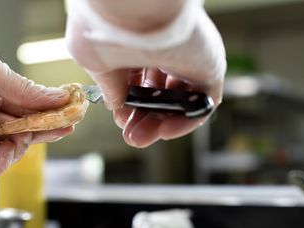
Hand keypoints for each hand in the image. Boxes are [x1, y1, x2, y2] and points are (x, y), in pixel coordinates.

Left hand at [0, 2, 69, 180]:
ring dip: (20, 148)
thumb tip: (60, 98)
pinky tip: (8, 149)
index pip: (27, 113)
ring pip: (4, 154)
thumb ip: (25, 91)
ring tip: (25, 134)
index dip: (49, 116)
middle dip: (43, 133)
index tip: (70, 116)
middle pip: (21, 134)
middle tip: (64, 129)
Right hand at [66, 0, 225, 147]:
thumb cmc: (107, 27)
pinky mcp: (208, 66)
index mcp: (136, 45)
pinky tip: (165, 130)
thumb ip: (107, 85)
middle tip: (131, 137)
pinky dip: (186, 121)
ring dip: (160, 125)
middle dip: (142, 120)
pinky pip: (203, 102)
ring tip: (141, 138)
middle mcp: (162, 51)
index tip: (119, 120)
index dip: (127, 105)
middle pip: (157, 95)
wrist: (134, 7)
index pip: (135, 82)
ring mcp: (187, 59)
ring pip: (179, 102)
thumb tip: (116, 104)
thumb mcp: (95, 61)